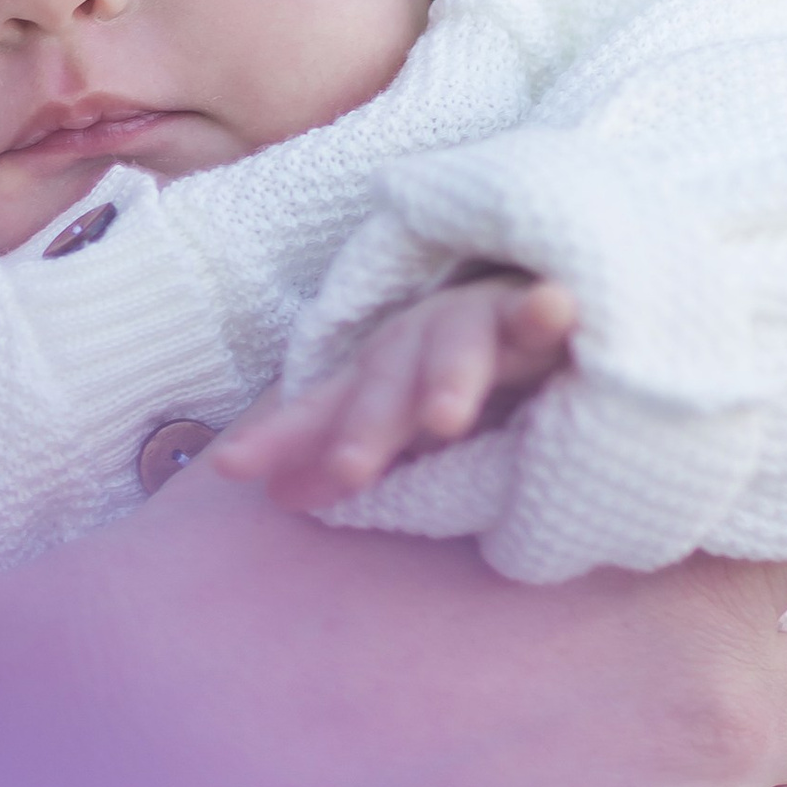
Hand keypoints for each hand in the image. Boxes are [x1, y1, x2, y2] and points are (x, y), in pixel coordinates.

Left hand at [209, 274, 578, 508]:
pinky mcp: (533, 312)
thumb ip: (348, 448)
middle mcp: (416, 344)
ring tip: (445, 419)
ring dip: (447, 379)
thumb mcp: (399, 411)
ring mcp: (475, 323)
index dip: (280, 436)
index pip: (323, 408)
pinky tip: (557, 307)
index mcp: (380, 373)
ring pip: (456, 348)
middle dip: (365, 426)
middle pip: (384, 384)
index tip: (229, 466)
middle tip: (349, 469)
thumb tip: (280, 497)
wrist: (524, 290)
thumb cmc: (453, 365)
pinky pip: (540, 313)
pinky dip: (545, 311)